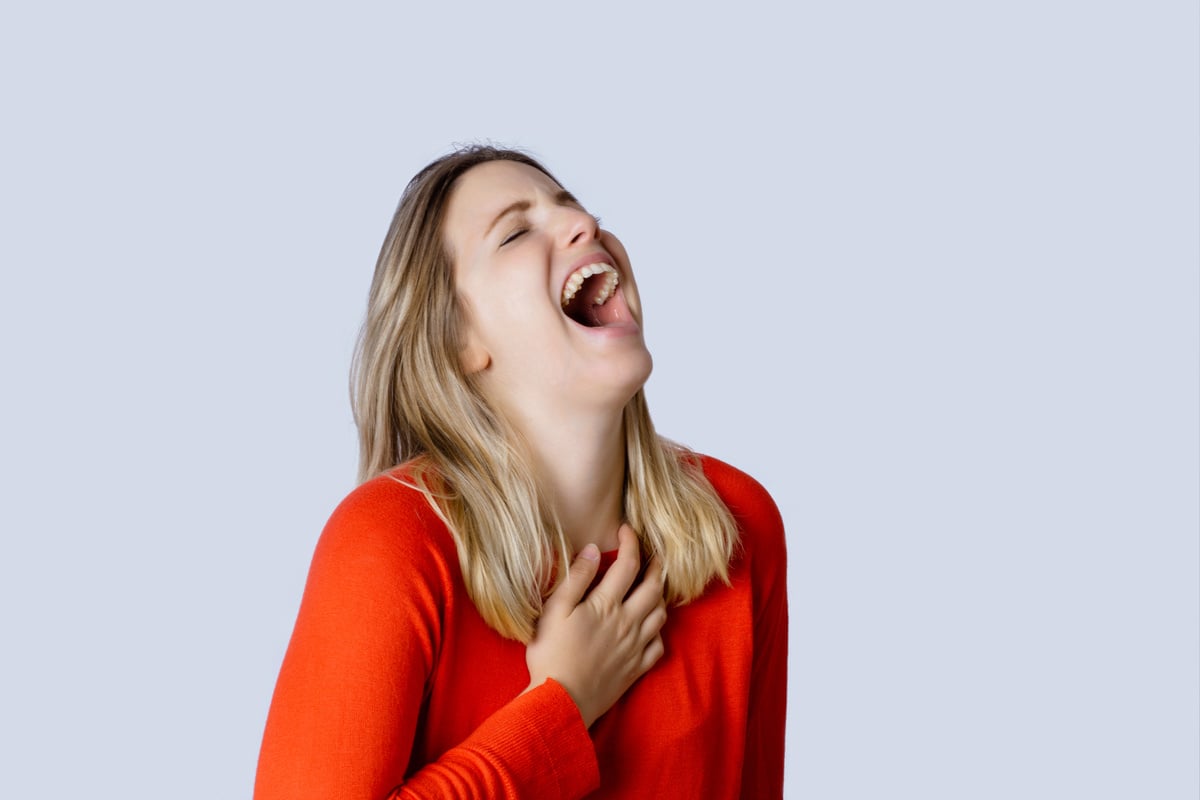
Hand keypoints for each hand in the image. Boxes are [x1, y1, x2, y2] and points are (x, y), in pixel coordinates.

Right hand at [524, 524, 666, 726]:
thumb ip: (575, 578)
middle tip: (653, 554)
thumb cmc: (551, 655)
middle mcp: (628, 622)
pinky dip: (658, 630)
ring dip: (660, 595)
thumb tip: (593, 550)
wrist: (561, 702)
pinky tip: (649, 627)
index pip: (628, 564)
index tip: (627, 530)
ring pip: (661, 613)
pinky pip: (658, 645)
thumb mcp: (554, 611)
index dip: (631, 542)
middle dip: (656, 565)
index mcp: (607, 605)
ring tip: (653, 586)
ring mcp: (635, 646)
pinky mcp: (636, 668)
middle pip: (654, 586)